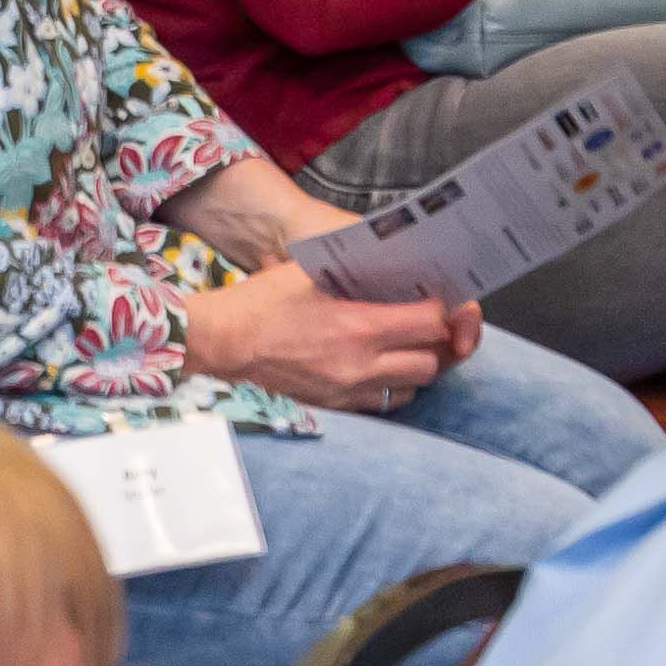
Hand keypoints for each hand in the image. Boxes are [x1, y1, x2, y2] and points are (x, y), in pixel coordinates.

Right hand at [180, 261, 459, 415]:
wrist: (226, 342)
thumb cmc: (264, 301)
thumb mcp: (310, 270)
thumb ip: (356, 267)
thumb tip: (394, 260)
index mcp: (358, 327)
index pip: (430, 324)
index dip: (439, 309)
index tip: (433, 298)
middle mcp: (360, 366)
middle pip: (432, 361)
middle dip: (435, 341)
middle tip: (426, 322)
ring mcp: (350, 391)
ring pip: (414, 386)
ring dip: (418, 364)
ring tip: (407, 343)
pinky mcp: (338, 406)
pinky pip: (386, 402)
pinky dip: (393, 383)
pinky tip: (381, 363)